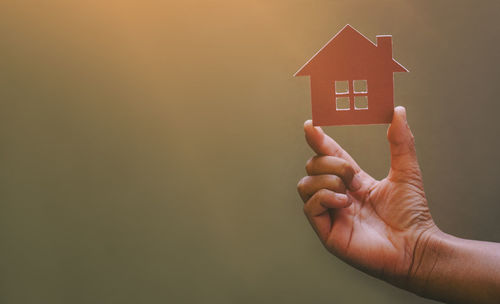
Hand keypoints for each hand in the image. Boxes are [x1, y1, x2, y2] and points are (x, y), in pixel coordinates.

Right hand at [297, 107, 436, 287]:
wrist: (416, 247)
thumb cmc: (412, 215)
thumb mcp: (406, 171)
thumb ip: (401, 142)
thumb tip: (399, 111)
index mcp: (353, 182)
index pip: (328, 156)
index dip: (319, 140)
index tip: (311, 124)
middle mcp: (338, 195)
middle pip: (313, 166)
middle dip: (331, 163)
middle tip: (352, 175)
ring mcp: (330, 213)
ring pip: (306, 184)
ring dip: (327, 180)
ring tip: (349, 192)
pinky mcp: (326, 231)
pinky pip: (310, 206)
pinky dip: (325, 198)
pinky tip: (345, 204)